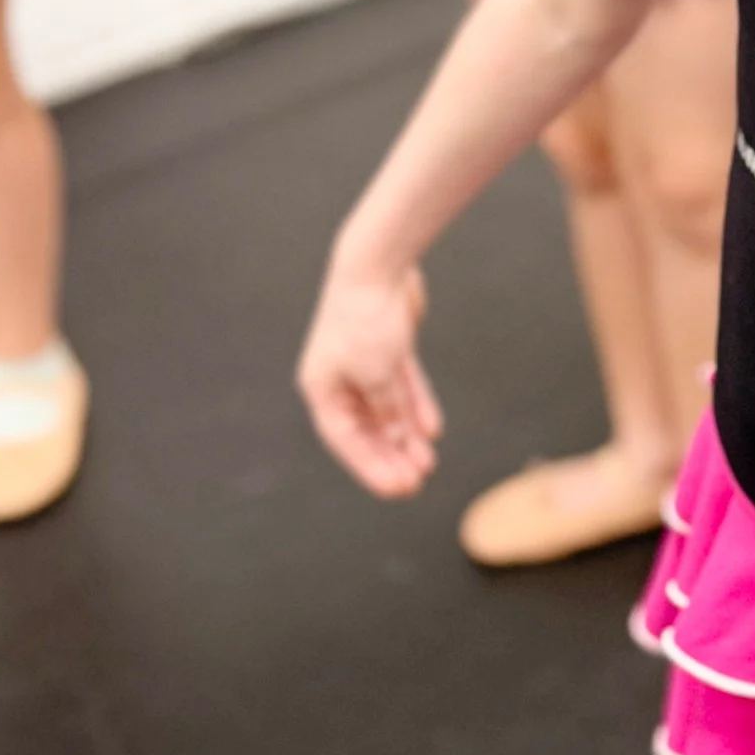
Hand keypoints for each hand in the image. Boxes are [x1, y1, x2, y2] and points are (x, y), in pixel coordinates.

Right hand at [298, 258, 442, 495]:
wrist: (377, 265)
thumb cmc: (366, 319)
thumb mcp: (378, 376)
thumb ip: (388, 410)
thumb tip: (395, 436)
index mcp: (321, 387)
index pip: (345, 439)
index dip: (370, 467)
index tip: (396, 489)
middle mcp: (338, 378)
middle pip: (366, 428)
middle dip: (390, 456)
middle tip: (416, 483)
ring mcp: (364, 362)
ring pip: (386, 409)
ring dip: (406, 436)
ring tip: (428, 463)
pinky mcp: (388, 347)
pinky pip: (402, 386)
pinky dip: (416, 405)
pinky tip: (433, 429)